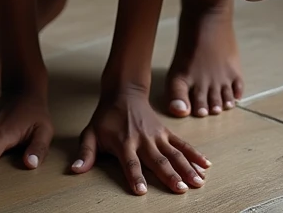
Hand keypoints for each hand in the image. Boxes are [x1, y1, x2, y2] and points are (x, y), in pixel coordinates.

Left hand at [72, 86, 210, 195]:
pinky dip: (194, 154)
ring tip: (198, 182)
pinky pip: (182, 144)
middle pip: (157, 160)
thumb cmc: (105, 117)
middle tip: (181, 189)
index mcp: (124, 143)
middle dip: (169, 175)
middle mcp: (143, 140)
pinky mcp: (166, 132)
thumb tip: (76, 170)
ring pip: (174, 153)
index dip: (135, 177)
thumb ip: (85, 153)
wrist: (124, 92)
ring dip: (187, 168)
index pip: (130, 163)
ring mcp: (157, 135)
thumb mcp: (90, 133)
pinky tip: (206, 165)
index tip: (141, 191)